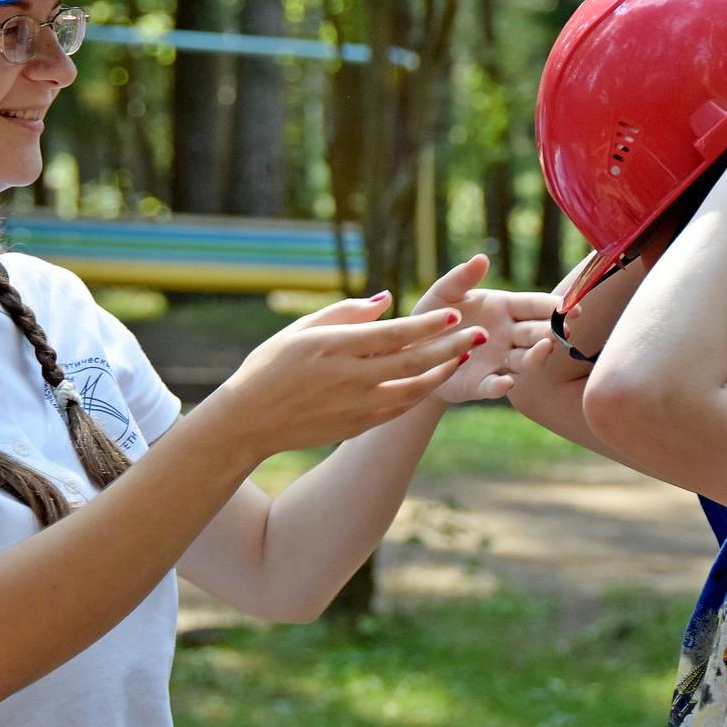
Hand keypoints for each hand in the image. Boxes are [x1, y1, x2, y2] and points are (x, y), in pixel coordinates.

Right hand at [213, 293, 478, 458]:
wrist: (248, 421)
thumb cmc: (270, 366)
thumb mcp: (301, 329)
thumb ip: (345, 312)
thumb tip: (387, 299)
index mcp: (334, 347)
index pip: (393, 334)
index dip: (427, 325)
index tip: (453, 314)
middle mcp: (349, 378)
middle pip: (412, 362)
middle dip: (450, 347)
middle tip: (479, 334)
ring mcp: (354, 406)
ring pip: (412, 389)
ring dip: (442, 372)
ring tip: (464, 356)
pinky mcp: (356, 426)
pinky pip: (398, 409)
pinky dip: (420, 394)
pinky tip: (434, 379)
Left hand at [413, 254, 558, 402]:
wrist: (415, 352)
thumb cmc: (435, 318)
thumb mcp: (443, 295)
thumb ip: (461, 278)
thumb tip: (482, 258)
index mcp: (503, 308)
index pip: (535, 305)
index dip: (555, 307)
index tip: (574, 308)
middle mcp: (507, 335)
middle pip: (536, 332)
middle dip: (550, 331)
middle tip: (559, 330)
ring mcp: (498, 360)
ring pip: (525, 360)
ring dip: (536, 356)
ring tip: (543, 348)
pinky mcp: (482, 383)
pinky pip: (495, 385)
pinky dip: (501, 385)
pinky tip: (506, 382)